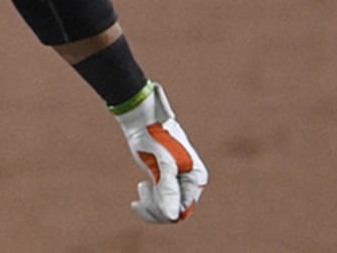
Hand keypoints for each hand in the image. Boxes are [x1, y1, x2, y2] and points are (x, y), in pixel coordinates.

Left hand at [113, 81, 207, 222]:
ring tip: (140, 187)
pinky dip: (149, 201)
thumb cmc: (154, 137)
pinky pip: (162, 202)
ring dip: (151, 204)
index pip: (183, 209)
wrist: (143, 119)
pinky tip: (140, 192)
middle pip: (174, 211)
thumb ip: (168, 190)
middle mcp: (191, 181)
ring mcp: (180, 181)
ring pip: (167, 208)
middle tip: (141, 188)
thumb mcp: (162, 164)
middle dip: (155, 206)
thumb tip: (172, 216)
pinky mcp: (167, 179)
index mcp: (196, 177)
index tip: (145, 193)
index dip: (164, 210)